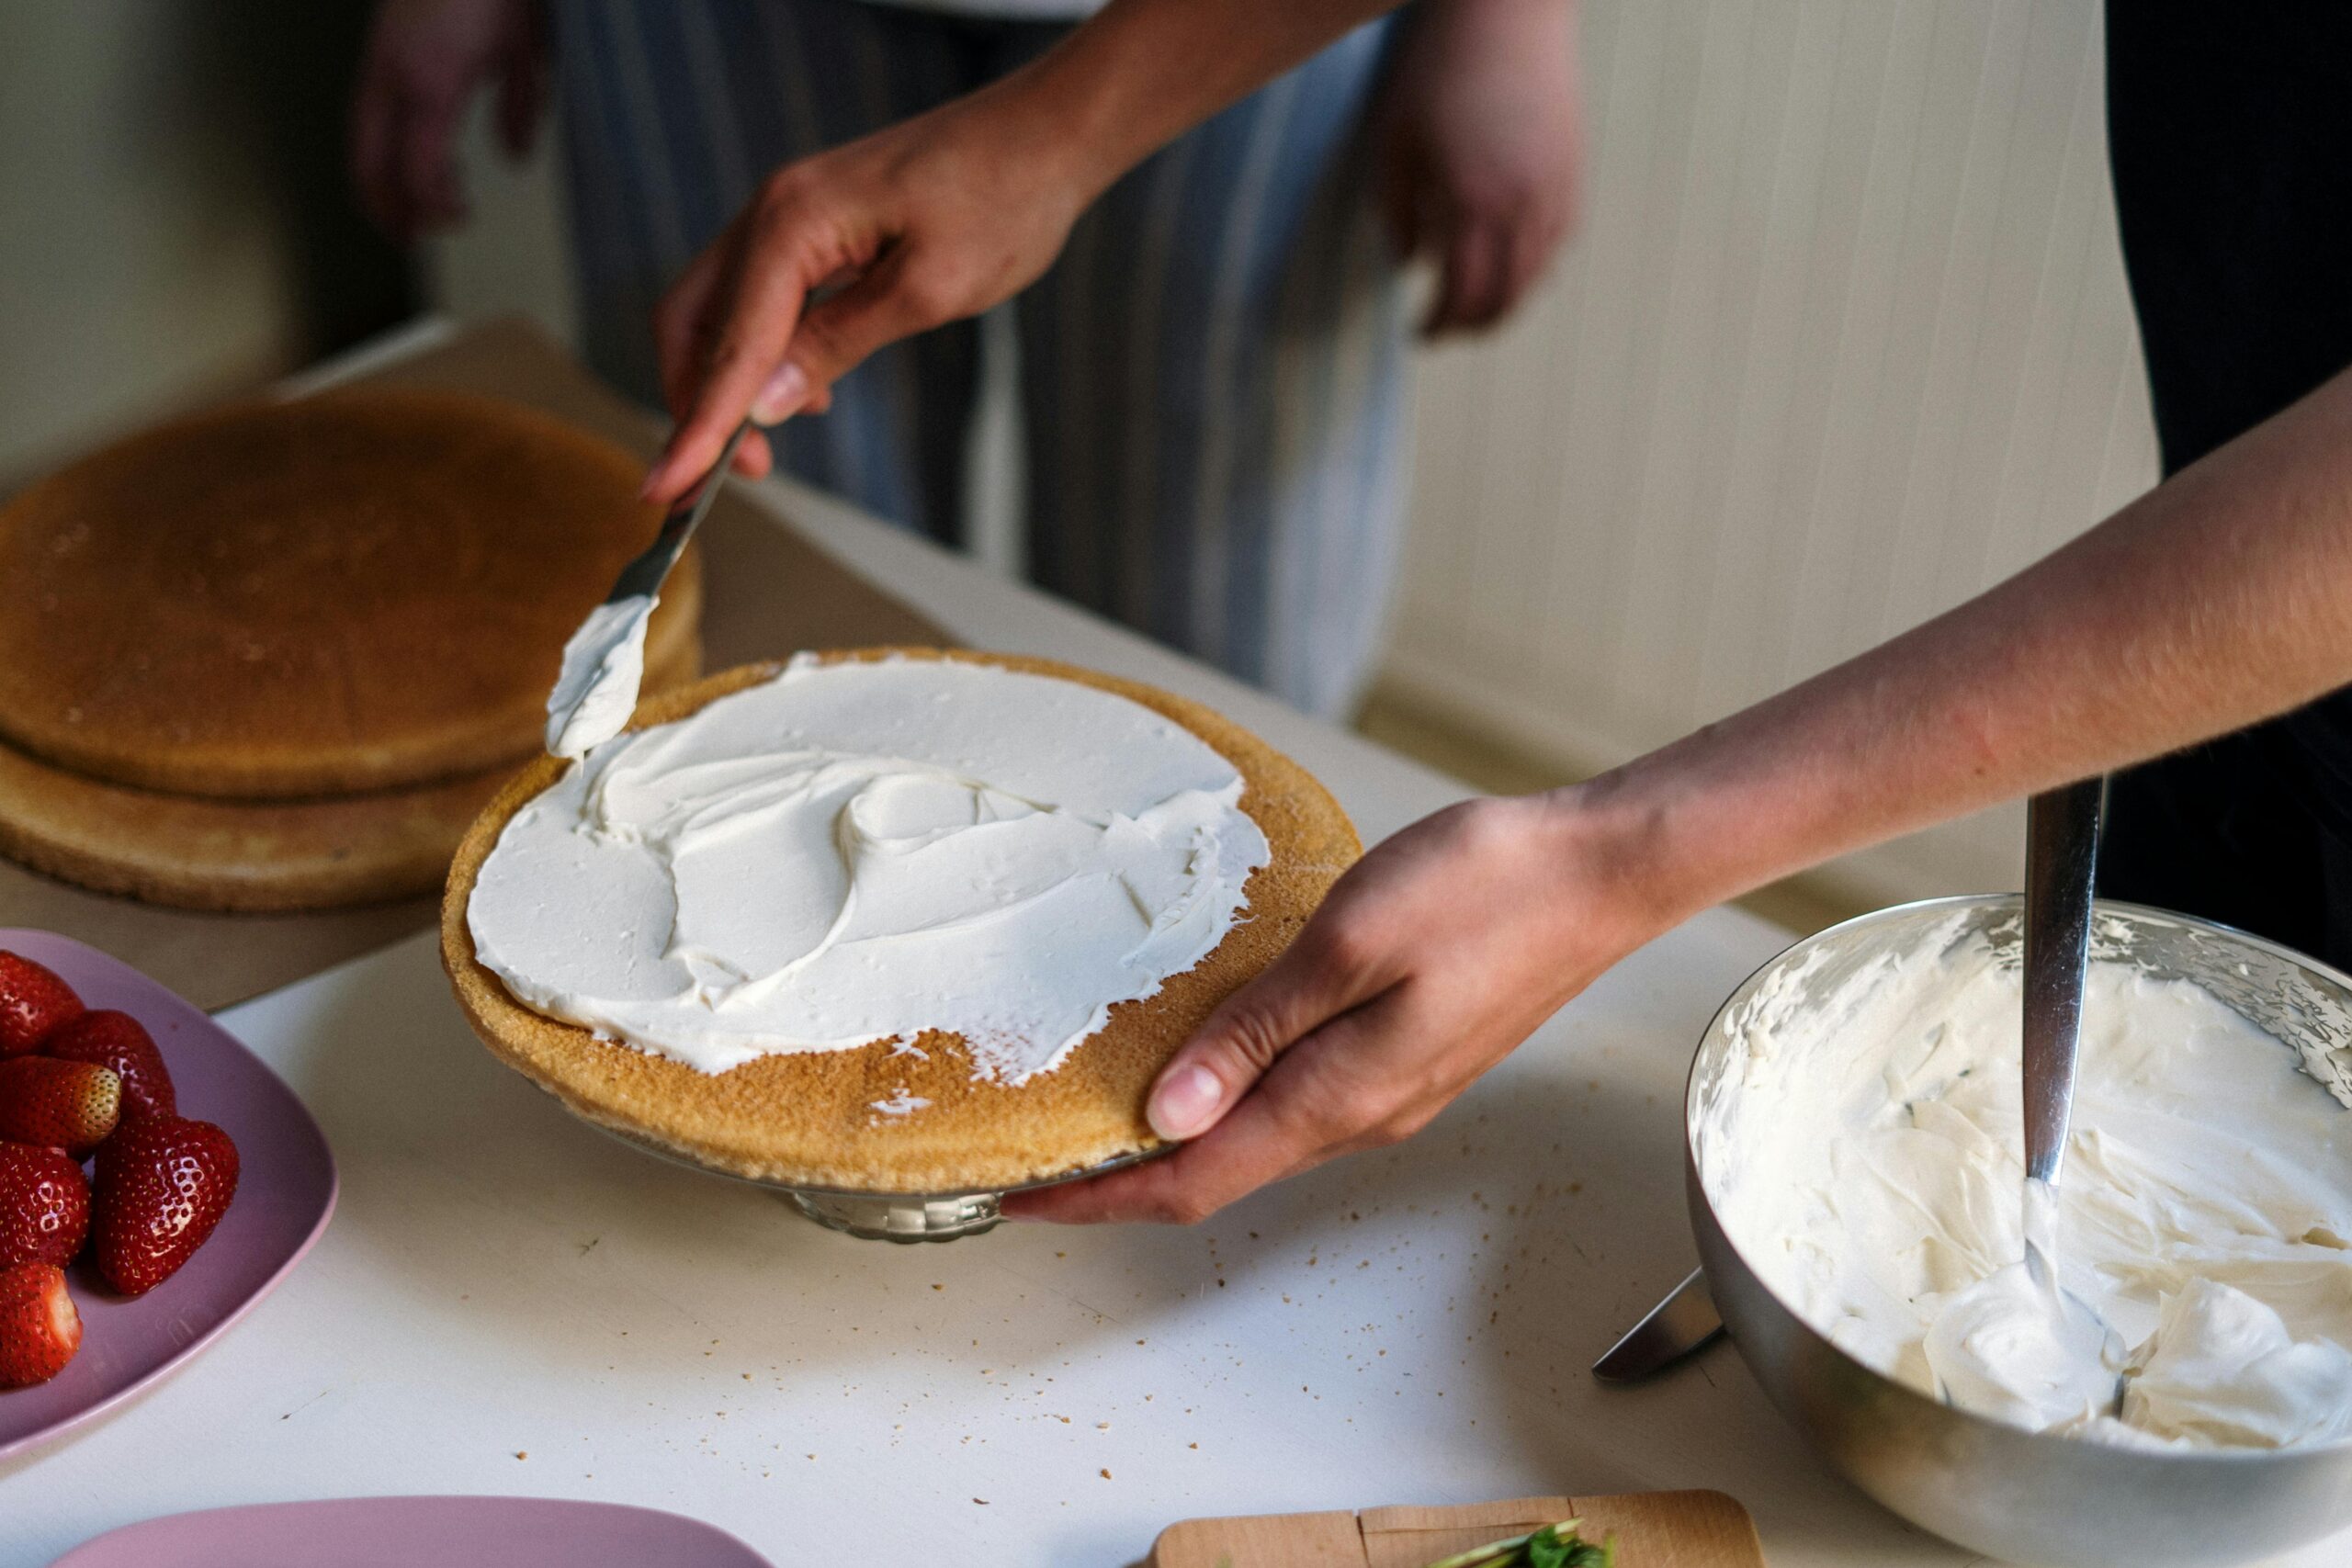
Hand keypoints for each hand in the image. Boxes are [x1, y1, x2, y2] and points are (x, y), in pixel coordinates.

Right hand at [351, 0, 546, 240]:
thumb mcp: (525, 46)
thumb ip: (519, 106)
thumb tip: (514, 158)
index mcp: (433, 84)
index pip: (418, 171)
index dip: (434, 207)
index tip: (460, 219)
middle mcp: (394, 78)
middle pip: (370, 164)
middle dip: (388, 209)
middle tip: (413, 238)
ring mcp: (378, 63)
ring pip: (361, 140)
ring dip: (382, 181)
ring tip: (413, 207)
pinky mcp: (377, 51)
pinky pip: (368, 114)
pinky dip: (384, 147)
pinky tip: (418, 154)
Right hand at [641, 87, 1092, 503]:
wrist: (1041, 137)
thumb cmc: (1001, 202)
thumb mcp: (927, 291)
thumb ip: (837, 344)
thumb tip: (765, 405)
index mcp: (791, 224)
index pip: (727, 345)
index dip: (698, 426)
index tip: (668, 491)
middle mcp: (772, 213)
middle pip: (692, 323)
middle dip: (698, 405)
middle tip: (732, 476)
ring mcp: (788, 216)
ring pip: (718, 312)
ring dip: (727, 383)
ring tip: (767, 447)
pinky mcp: (812, 227)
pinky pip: (759, 298)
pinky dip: (761, 353)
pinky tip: (805, 394)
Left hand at [1006, 791, 1670, 1224]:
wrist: (1602, 870)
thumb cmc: (1487, 889)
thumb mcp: (1348, 944)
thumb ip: (1253, 1032)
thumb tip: (1168, 1114)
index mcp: (1340, 1096)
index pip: (1192, 1180)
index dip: (1098, 1198)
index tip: (1017, 1197)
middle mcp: (1362, 1114)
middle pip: (1218, 1173)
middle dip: (1122, 1177)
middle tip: (1036, 1155)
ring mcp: (1390, 1090)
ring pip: (1258, 1139)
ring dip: (1176, 1138)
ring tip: (1101, 1107)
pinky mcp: (1407, 1056)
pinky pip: (1296, 1100)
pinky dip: (1229, 1096)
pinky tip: (1203, 1056)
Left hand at [1374, 0, 1581, 336]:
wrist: (1507, 13)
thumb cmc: (1438, 70)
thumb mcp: (1395, 142)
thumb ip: (1397, 212)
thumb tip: (1406, 266)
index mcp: (1471, 203)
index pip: (1460, 295)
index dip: (1438, 326)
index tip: (1418, 335)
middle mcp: (1521, 206)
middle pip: (1505, 299)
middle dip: (1473, 326)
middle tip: (1447, 332)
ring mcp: (1554, 191)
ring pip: (1537, 275)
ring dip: (1505, 301)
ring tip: (1476, 306)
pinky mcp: (1573, 172)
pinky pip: (1557, 241)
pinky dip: (1533, 265)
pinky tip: (1511, 264)